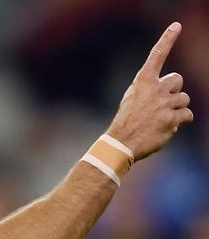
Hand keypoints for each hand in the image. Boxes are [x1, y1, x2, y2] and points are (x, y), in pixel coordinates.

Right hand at [107, 22, 192, 160]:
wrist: (121, 142)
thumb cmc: (126, 121)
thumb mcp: (132, 98)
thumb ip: (149, 89)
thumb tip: (170, 90)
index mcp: (142, 81)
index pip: (157, 55)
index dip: (168, 39)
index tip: (176, 25)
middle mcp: (155, 89)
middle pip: (178, 80)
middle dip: (174, 91)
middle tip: (163, 104)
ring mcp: (164, 104)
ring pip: (184, 99)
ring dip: (176, 109)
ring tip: (161, 119)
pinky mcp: (172, 119)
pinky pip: (187, 115)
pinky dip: (180, 121)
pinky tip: (166, 127)